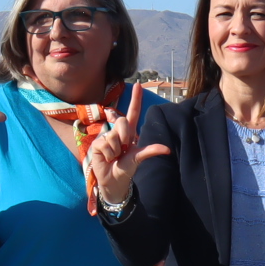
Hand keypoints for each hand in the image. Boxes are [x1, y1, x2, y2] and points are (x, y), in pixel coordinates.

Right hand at [83, 84, 172, 205]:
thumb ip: (150, 151)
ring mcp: (106, 137)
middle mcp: (117, 132)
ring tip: (114, 157)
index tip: (138, 84)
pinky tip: (107, 158)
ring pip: (114, 136)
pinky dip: (108, 154)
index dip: (135, 99)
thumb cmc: (126, 168)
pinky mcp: (97, 145)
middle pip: (123, 122)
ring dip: (116, 150)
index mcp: (129, 132)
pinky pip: (105, 144)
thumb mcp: (138, 158)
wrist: (114, 181)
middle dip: (125, 136)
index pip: (132, 113)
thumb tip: (167, 149)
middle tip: (123, 149)